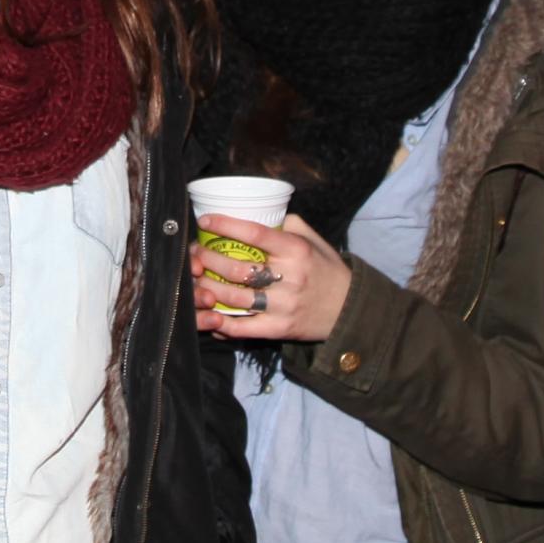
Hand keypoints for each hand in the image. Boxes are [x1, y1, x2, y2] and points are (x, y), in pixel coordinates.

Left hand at [188, 213, 354, 341]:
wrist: (348, 309)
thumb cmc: (326, 270)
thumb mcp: (314, 240)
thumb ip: (288, 224)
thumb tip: (258, 213)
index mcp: (296, 250)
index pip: (254, 234)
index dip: (225, 226)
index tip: (205, 221)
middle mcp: (289, 277)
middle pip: (236, 268)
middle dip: (207, 259)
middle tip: (195, 253)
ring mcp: (283, 306)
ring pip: (233, 297)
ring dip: (207, 287)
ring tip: (195, 278)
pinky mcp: (279, 329)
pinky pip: (243, 328)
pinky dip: (221, 322)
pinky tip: (208, 313)